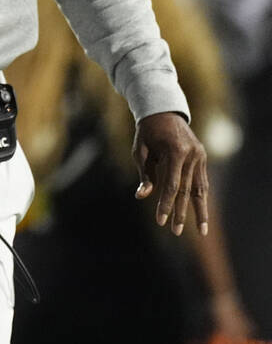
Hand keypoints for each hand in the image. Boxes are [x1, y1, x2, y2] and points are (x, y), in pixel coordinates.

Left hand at [133, 111, 208, 235]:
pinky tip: (199, 212)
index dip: (166, 204)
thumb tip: (143, 196)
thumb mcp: (141, 151)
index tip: (160, 221)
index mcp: (176, 152)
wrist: (164, 111)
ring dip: (199, 211)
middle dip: (180, 212)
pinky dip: (200, 197)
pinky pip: (201, 181)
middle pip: (186, 190)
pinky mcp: (202, 157)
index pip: (172, 185)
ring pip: (200, 189)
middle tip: (175, 231)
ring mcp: (200, 156)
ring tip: (200, 231)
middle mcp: (192, 155)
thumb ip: (145, 174)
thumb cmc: (147, 132)